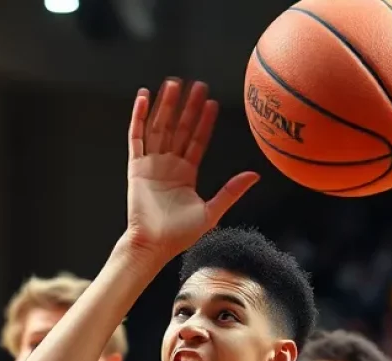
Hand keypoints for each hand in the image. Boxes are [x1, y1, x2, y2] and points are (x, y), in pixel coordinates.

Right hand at [125, 79, 258, 261]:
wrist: (153, 245)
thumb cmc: (180, 236)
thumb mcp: (212, 212)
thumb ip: (231, 191)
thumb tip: (255, 175)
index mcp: (186, 174)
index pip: (197, 140)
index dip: (204, 121)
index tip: (212, 102)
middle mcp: (169, 165)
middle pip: (179, 128)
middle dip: (188, 107)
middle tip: (196, 84)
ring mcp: (152, 164)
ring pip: (159, 127)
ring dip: (166, 106)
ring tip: (173, 83)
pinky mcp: (136, 167)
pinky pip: (136, 137)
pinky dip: (139, 117)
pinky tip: (144, 97)